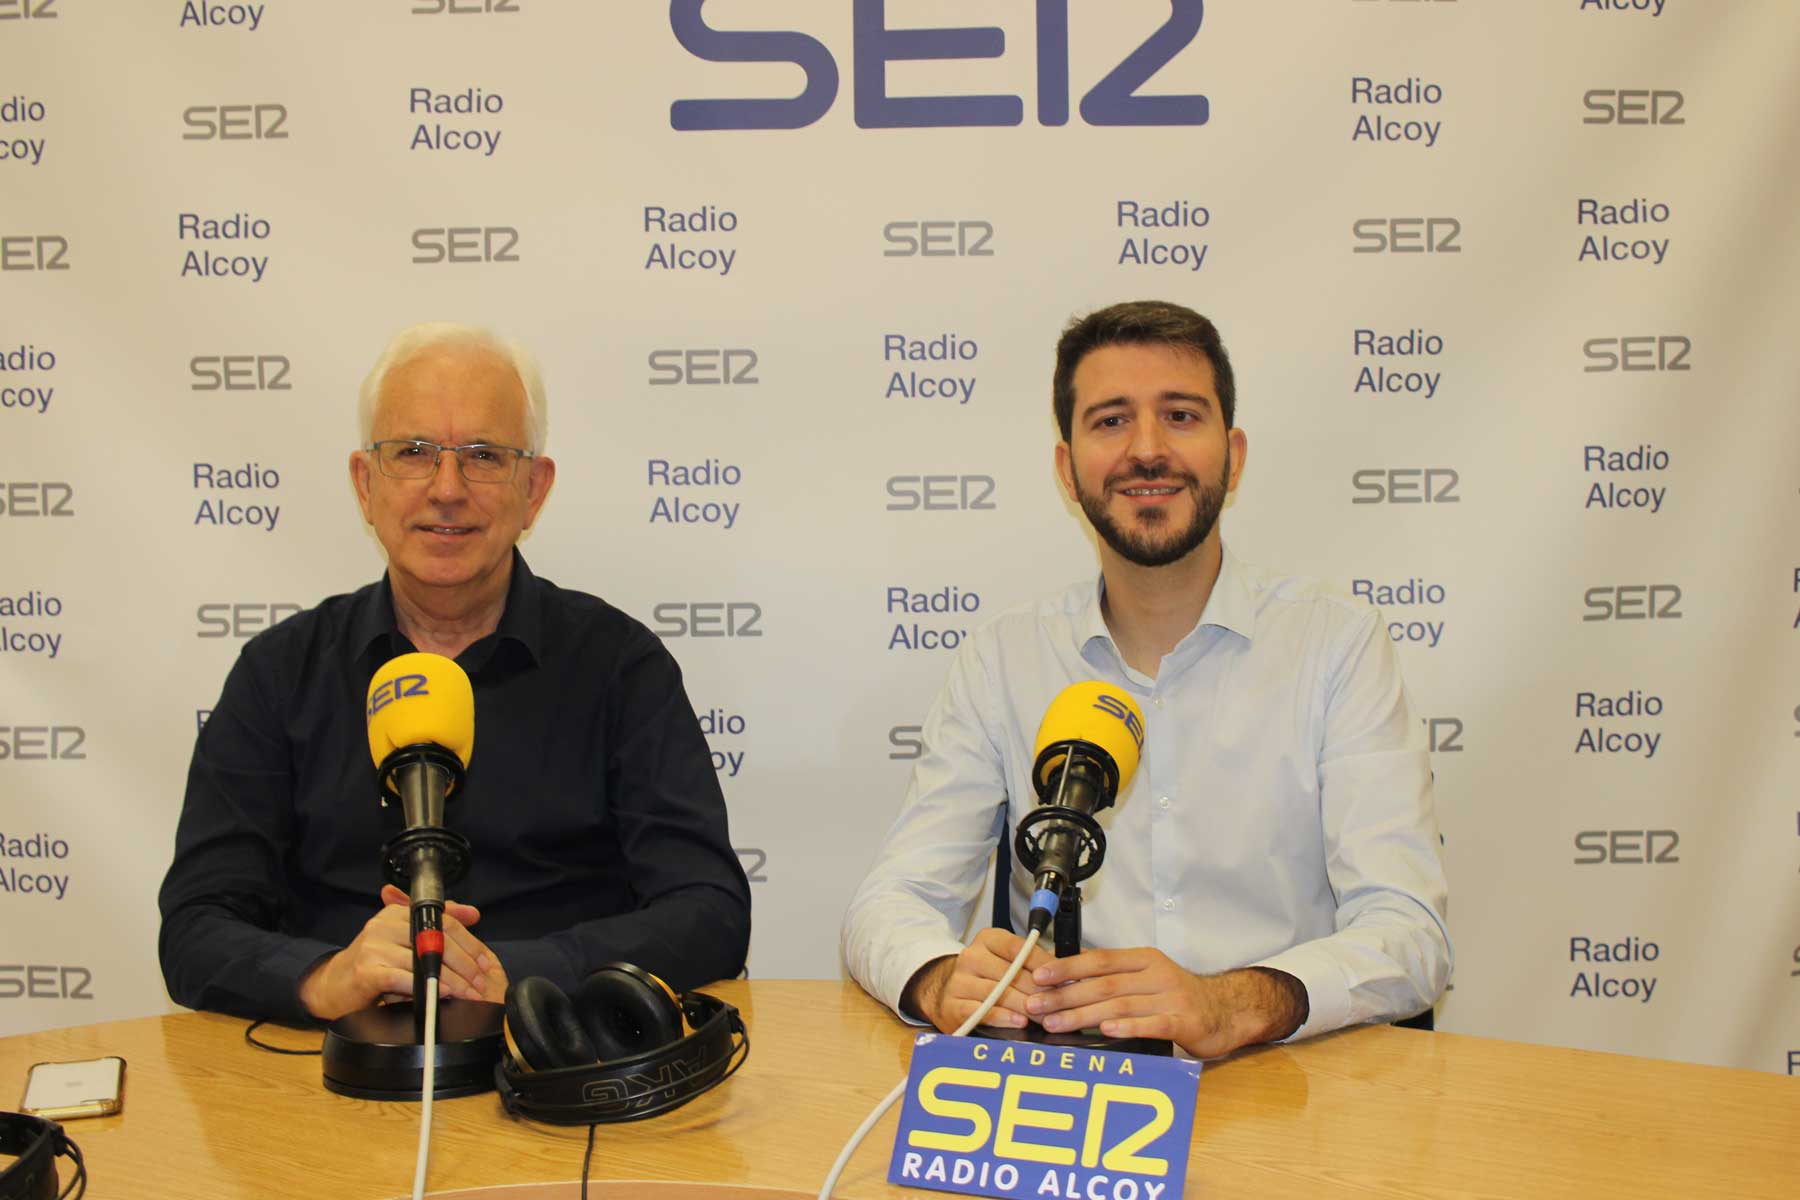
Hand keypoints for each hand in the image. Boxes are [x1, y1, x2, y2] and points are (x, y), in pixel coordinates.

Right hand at [297, 886, 507, 1019]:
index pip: (443, 922)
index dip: (469, 942)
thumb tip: (473, 914)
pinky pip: (401, 977)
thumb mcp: (405, 938)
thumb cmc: (373, 963)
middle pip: (437, 941)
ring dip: (449, 980)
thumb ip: (438, 923)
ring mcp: (373, 946)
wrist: (332, 986)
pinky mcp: (365, 970)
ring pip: (422, 961)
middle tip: (480, 983)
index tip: (485, 962)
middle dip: (463, 964)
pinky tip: (439, 994)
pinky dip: (423, 987)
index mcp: (397, 913)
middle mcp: (384, 924)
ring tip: (466, 994)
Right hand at [902, 927, 1055, 1033]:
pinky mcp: (953, 1005)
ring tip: (1045, 1017)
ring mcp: (960, 981)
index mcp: (988, 940)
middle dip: (1039, 990)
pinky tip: (1019, 1022)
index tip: (1063, 978)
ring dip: (1025, 1006)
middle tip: (1060, 1004)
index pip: (1018, 948)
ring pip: (998, 993)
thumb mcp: (1006, 959)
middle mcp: (971, 956)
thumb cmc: (986, 975)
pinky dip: (1003, 1017)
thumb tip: (1069, 971)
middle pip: (1011, 973)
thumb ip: (1034, 962)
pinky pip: (981, 1011)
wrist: (945, 991)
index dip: (1042, 964)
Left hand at [1026, 948, 1305, 1058]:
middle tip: (1036, 1005)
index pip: (1099, 960)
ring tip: (1056, 1023)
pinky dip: (1127, 1026)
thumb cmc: (1178, 996)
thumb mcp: (1146, 976)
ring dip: (1083, 1014)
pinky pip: (1151, 1023)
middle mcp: (1155, 974)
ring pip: (1120, 1004)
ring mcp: (1170, 997)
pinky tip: (1106, 1031)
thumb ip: (1113, 975)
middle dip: (1065, 994)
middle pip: (1103, 983)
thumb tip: (1066, 974)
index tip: (1039, 976)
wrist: (1227, 1010)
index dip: (1067, 966)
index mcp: (1143, 960)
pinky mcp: (1184, 1021)